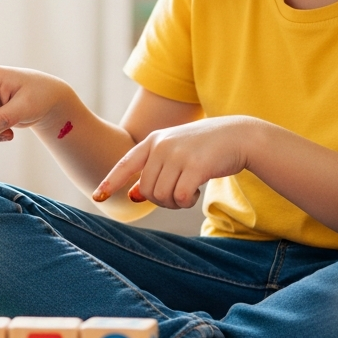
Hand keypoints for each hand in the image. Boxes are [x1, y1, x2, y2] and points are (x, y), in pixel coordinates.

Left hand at [93, 116, 260, 208]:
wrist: (239, 136)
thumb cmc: (205, 147)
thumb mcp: (175, 152)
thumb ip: (153, 169)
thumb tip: (133, 195)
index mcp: (153, 140)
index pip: (125, 164)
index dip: (110, 182)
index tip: (98, 197)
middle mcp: (162, 145)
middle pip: (146, 189)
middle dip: (160, 200)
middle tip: (178, 195)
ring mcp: (178, 154)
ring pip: (162, 196)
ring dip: (175, 202)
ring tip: (188, 192)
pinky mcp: (196, 166)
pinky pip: (181, 197)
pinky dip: (187, 202)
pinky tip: (196, 194)